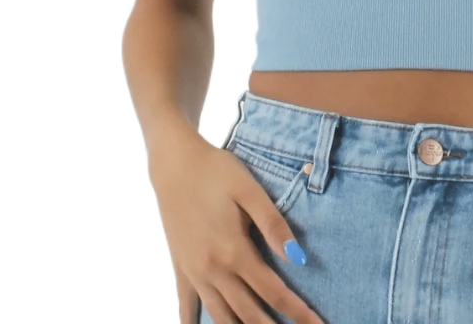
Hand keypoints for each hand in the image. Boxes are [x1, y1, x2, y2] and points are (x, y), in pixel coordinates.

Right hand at [148, 122, 325, 323]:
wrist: (174, 163)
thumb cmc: (216, 171)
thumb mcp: (249, 190)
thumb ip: (273, 224)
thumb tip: (298, 258)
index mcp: (234, 251)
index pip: (273, 292)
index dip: (297, 311)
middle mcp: (213, 269)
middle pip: (249, 313)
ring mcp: (193, 271)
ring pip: (221, 316)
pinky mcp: (179, 266)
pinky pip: (187, 305)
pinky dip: (194, 323)